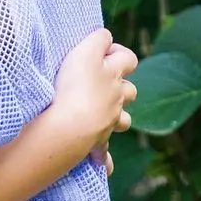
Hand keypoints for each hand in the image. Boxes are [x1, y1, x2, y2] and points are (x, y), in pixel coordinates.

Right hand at [52, 28, 137, 168]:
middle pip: (129, 91)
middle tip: (99, 84)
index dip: (117, 53)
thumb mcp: (84, 52)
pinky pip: (103, 154)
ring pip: (123, 121)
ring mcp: (109, 123)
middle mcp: (116, 99)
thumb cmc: (75, 86)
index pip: (128, 58)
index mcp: (114, 76)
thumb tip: (105, 35)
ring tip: (101, 116)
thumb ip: (97, 39)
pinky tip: (103, 165)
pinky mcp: (97, 144)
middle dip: (121, 87)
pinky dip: (104, 159)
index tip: (102, 53)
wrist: (71, 126)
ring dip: (116, 118)